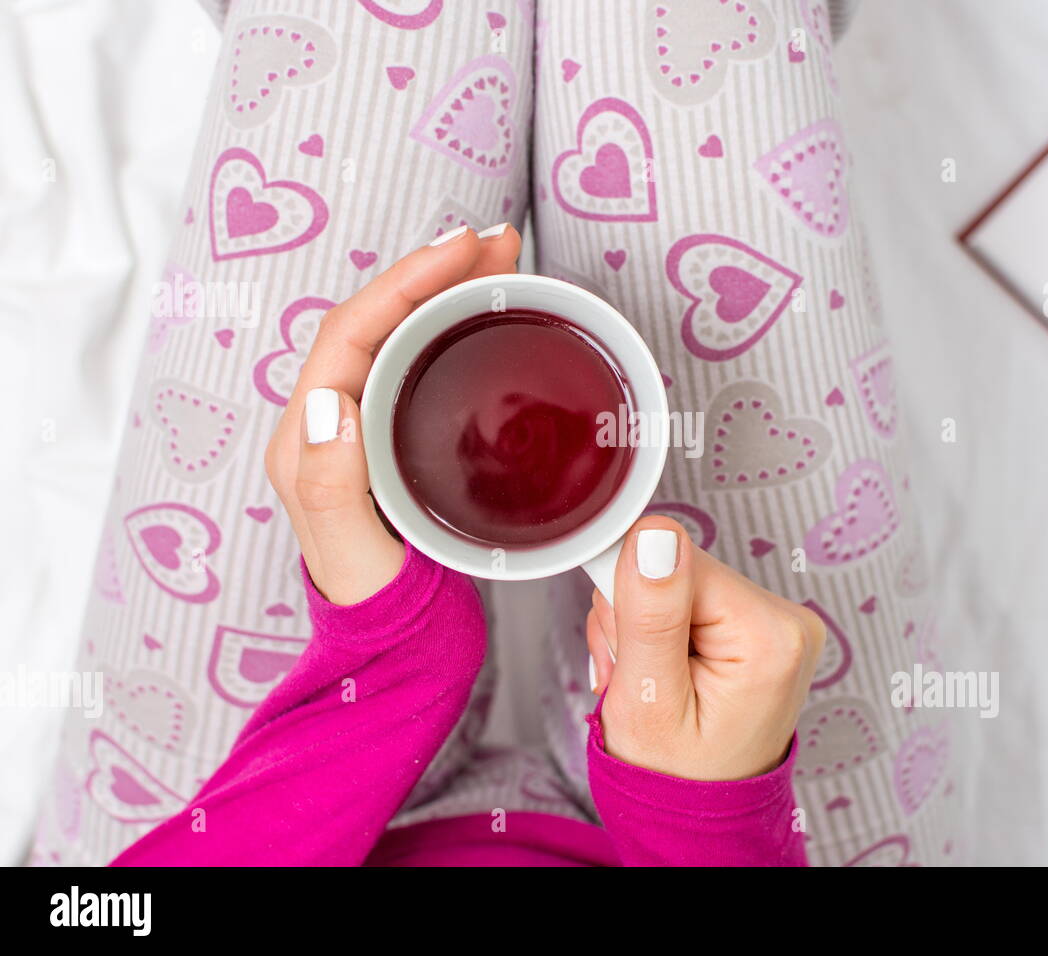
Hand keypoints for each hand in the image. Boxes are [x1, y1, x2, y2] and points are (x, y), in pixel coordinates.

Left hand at [264, 226, 520, 604]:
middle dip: (432, 272)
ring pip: (398, 338)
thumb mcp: (356, 558)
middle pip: (375, 322)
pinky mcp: (397, 444)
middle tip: (498, 243)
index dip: (405, 281)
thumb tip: (328, 401)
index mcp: (308, 441)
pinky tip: (488, 323)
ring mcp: (363, 434)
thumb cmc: (382, 612)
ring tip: (501, 266)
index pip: (351, 332)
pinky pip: (419, 367)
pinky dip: (455, 331)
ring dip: (445, 293)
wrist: (399, 654)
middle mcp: (328, 427)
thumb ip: (330, 485)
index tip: (463, 249)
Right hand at [587, 516, 825, 780]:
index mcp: (771, 636)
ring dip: (642, 627)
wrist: (696, 815)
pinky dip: (661, 632)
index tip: (626, 650)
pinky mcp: (758, 624)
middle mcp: (787, 619)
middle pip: (677, 567)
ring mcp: (777, 622)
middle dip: (636, 617)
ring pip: (676, 580)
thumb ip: (649, 616)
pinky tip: (664, 671)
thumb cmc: (674, 776)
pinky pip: (691, 597)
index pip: (677, 560)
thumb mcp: (648, 702)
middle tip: (635, 678)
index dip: (632, 599)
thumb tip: (654, 534)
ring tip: (650, 683)